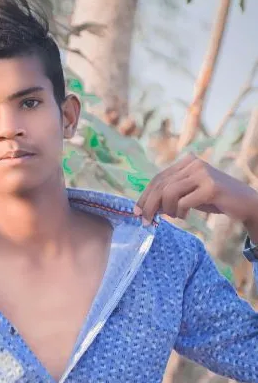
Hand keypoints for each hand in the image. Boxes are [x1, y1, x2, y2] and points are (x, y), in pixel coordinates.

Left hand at [134, 153, 257, 231]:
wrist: (245, 203)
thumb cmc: (214, 199)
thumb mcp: (190, 192)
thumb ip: (171, 194)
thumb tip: (146, 207)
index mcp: (187, 161)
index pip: (158, 178)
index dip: (145, 195)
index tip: (137, 211)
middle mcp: (194, 163)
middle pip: (161, 185)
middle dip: (150, 205)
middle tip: (145, 221)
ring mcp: (203, 174)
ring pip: (169, 193)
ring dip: (167, 210)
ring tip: (175, 216)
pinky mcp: (210, 188)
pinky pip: (184, 202)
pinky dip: (180, 212)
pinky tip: (185, 216)